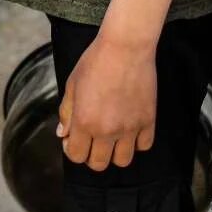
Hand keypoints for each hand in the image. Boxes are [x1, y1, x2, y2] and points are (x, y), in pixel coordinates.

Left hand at [58, 34, 156, 171]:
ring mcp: (130, 127)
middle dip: (91, 155)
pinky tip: (129, 129)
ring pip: (123, 160)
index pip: (76, 156)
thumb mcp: (72, 85)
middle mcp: (107, 130)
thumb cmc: (95, 62)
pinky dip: (136, 142)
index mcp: (84, 122)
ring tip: (111, 138)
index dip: (73, 150)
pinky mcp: (148, 120)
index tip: (74, 139)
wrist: (125, 47)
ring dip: (114, 153)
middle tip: (91, 140)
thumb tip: (64, 134)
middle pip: (99, 164)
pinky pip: (144, 146)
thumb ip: (66, 113)